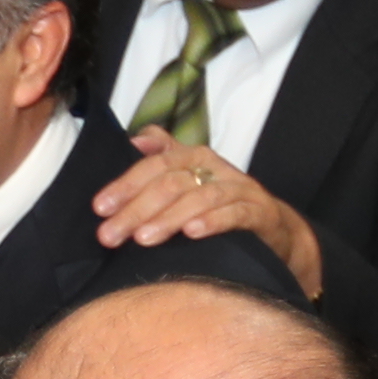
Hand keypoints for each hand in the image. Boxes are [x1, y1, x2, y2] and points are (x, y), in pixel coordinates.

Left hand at [94, 130, 324, 296]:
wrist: (277, 231)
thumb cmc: (222, 206)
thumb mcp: (191, 179)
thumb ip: (163, 157)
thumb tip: (134, 139)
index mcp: (196, 158)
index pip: (155, 164)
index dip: (125, 184)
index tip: (100, 208)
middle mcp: (217, 168)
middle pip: (172, 182)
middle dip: (137, 209)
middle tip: (110, 235)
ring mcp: (241, 189)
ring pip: (201, 197)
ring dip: (169, 218)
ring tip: (143, 239)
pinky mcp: (261, 213)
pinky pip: (236, 214)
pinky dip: (213, 222)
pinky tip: (191, 234)